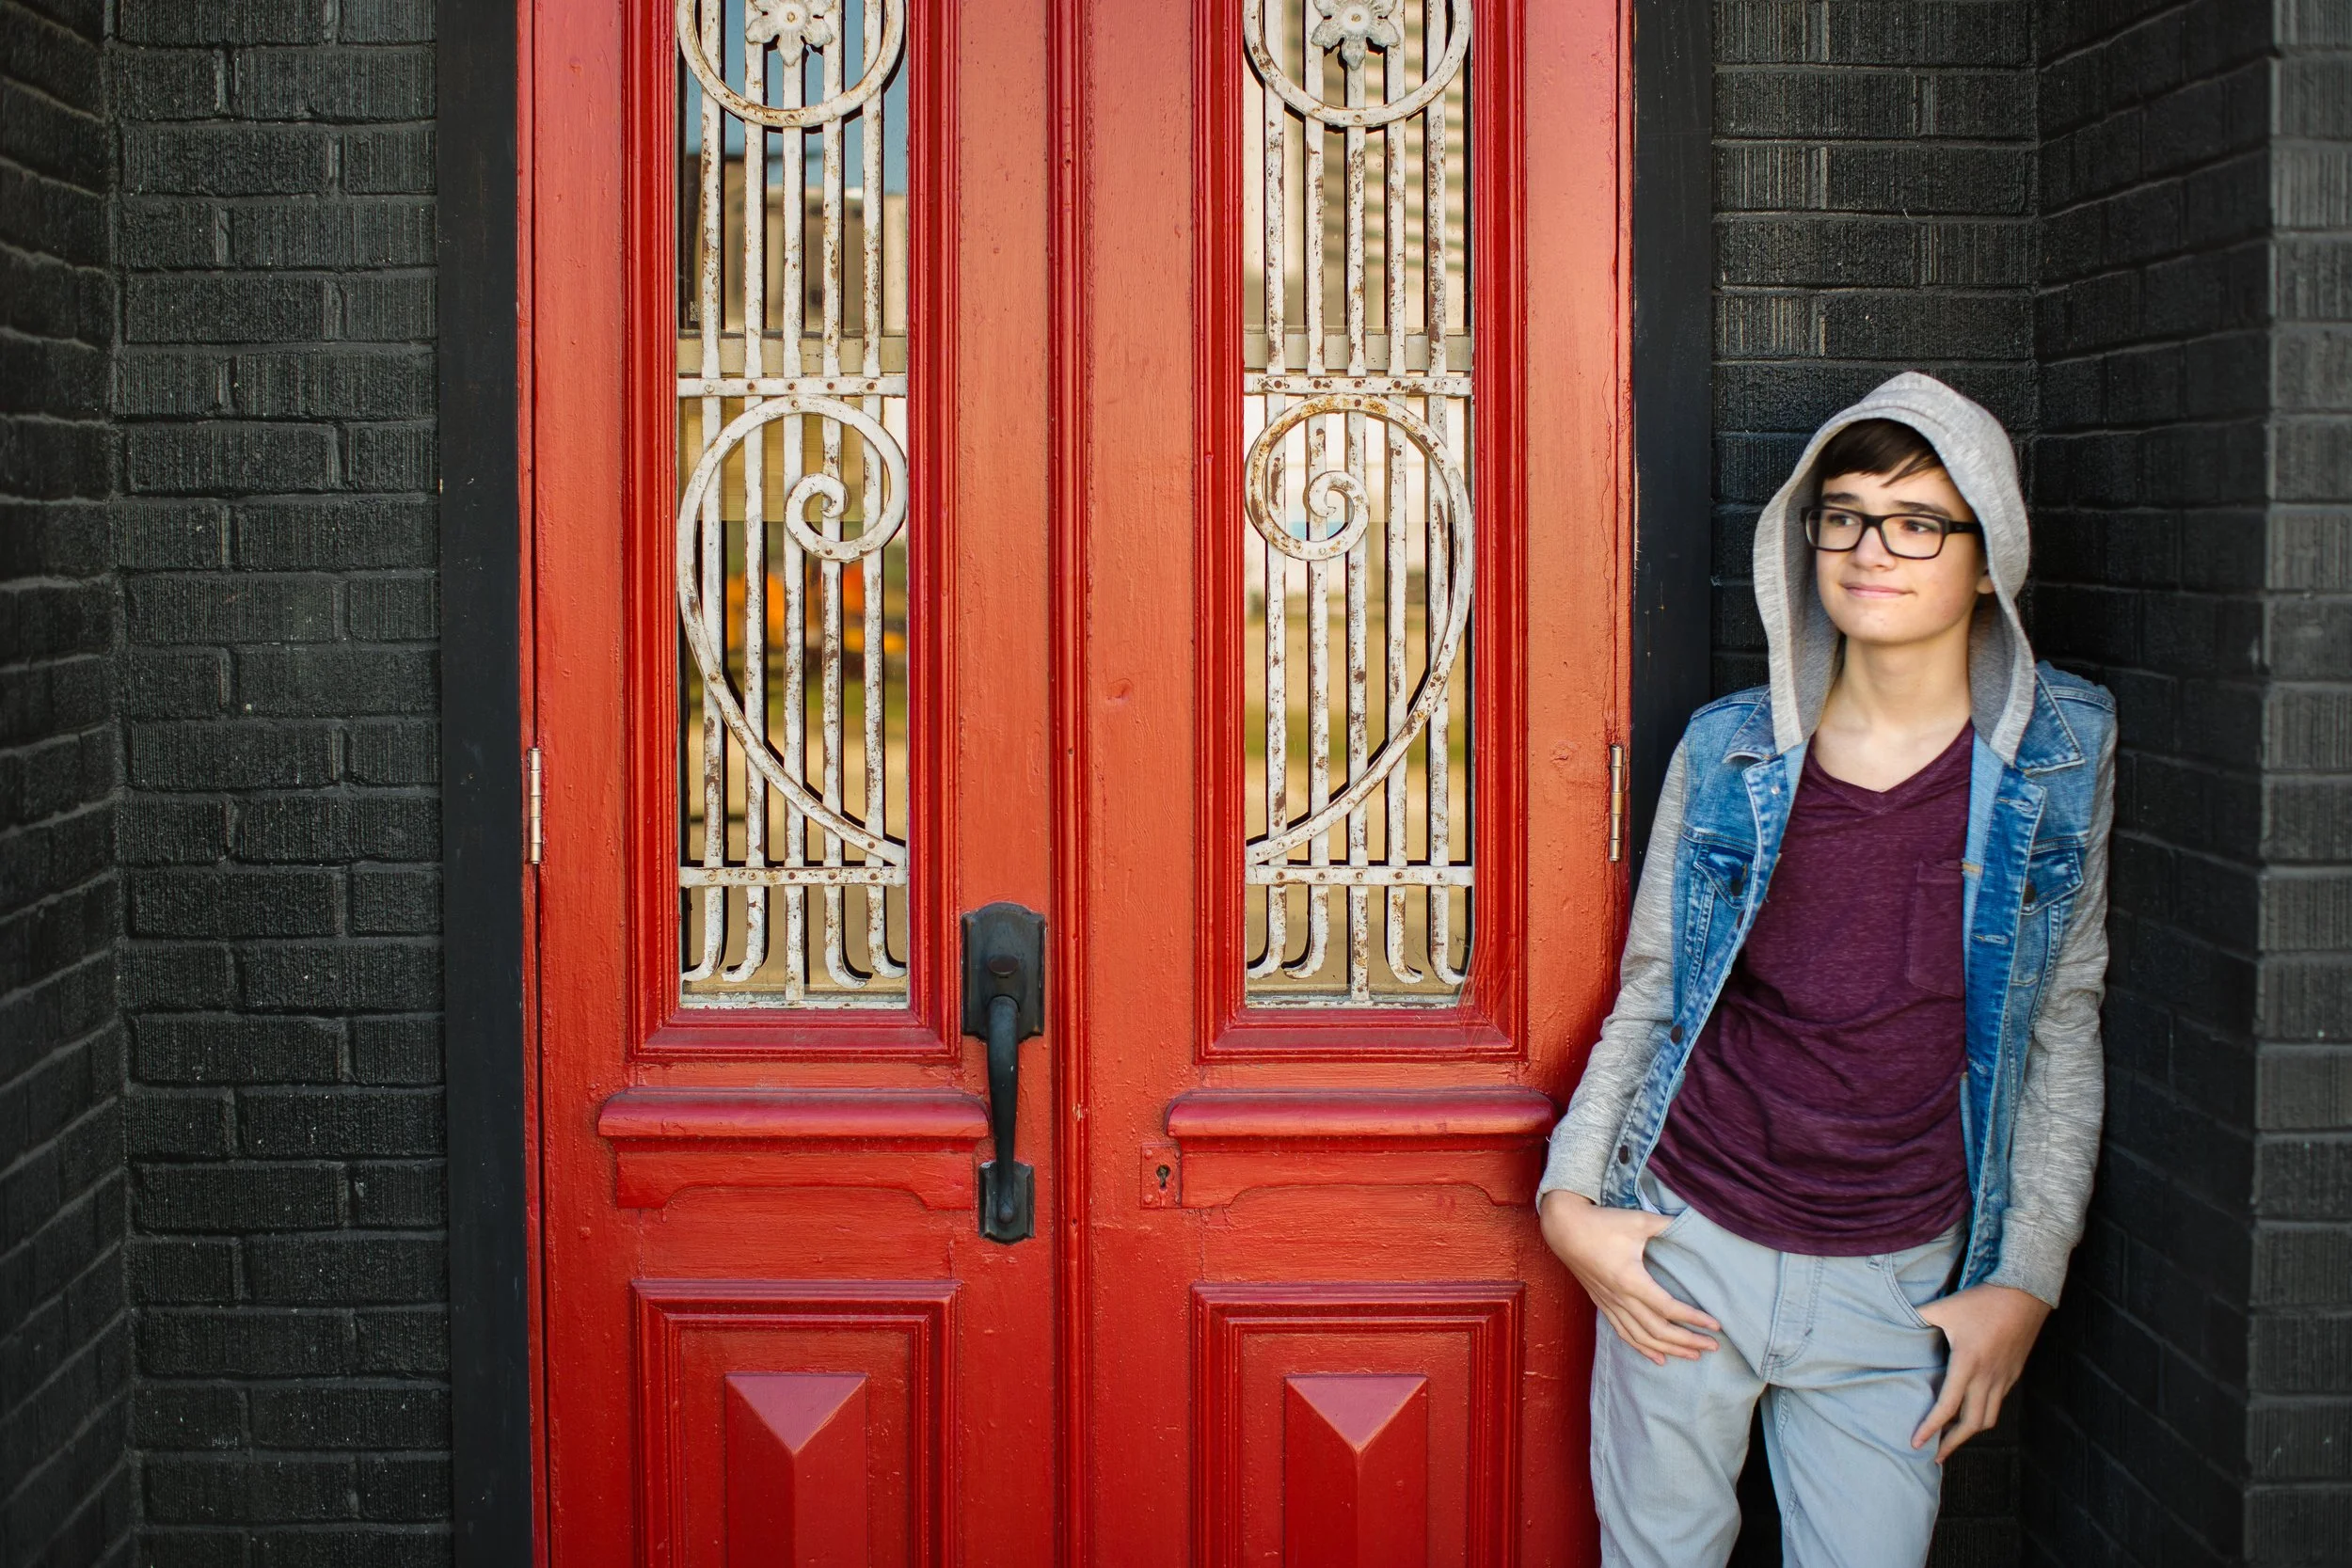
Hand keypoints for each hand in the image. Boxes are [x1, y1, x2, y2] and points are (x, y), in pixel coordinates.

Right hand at [1539, 1190, 1721, 1365]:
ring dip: (1669, 1349)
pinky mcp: (1603, 1304)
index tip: (1715, 1326)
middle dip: (1687, 1341)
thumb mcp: (1638, 1221)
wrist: (1564, 1228)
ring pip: (1642, 1338)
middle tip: (1713, 1346)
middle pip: (1658, 1331)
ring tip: (1693, 1355)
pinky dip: (1643, 1348)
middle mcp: (1620, 1298)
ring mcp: (1610, 1304)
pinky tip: (1659, 1358)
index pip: (1669, 1308)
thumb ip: (1667, 1224)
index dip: (1693, 1319)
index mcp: (1631, 1280)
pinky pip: (1624, 1333)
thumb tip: (1691, 1222)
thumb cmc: (1602, 1223)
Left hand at [1909, 1283, 2049, 1460]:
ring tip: (1951, 1438)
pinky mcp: (2013, 1374)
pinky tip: (1970, 1412)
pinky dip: (1982, 1414)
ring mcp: (2004, 1378)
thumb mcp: (1944, 1308)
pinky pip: (1998, 1403)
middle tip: (1935, 1454)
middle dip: (1952, 1443)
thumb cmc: (1981, 1301)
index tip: (1916, 1443)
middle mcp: (1988, 1377)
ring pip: (1989, 1418)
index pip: (1947, 1407)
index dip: (1930, 1428)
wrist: (2024, 1294)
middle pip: (1972, 1424)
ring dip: (1969, 1432)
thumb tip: (1890, 1320)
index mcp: (1967, 1364)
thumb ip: (1917, 1318)